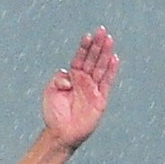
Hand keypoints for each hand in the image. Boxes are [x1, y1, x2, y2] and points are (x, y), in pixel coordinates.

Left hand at [41, 27, 117, 148]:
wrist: (61, 133)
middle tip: (102, 30)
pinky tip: (114, 59)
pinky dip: (110, 71)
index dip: (84, 47)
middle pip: (92, 59)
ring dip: (105, 53)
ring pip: (101, 67)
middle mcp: (84, 80)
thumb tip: (68, 72)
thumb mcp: (50, 92)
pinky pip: (107, 82)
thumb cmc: (54, 113)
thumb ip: (58, 79)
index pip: (80, 58)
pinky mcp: (100, 98)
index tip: (88, 36)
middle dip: (97, 45)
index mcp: (72, 77)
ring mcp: (93, 88)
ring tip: (109, 40)